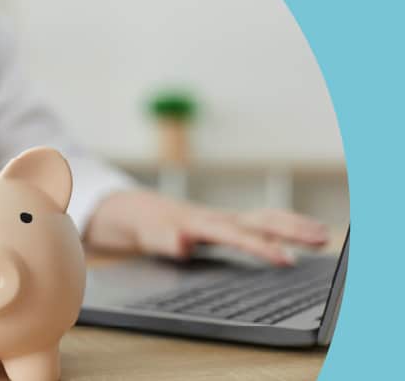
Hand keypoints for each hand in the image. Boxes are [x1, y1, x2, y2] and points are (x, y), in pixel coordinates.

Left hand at [84, 190, 328, 265]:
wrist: (146, 211)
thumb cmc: (152, 227)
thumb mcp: (152, 237)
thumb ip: (166, 241)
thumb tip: (180, 242)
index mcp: (205, 224)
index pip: (239, 236)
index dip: (262, 248)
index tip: (286, 259)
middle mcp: (222, 218)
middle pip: (262, 220)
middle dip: (293, 229)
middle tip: (322, 239)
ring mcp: (229, 219)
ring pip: (268, 218)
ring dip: (296, 225)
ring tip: (325, 236)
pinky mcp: (233, 224)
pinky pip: (265, 222)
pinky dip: (288, 225)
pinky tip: (307, 236)